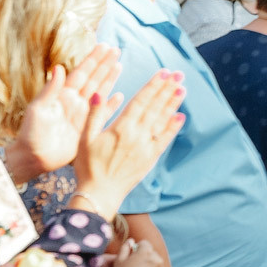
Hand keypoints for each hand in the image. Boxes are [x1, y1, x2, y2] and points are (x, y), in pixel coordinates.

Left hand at [2, 44, 121, 181]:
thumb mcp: (38, 108)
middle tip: (116, 49)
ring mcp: (82, 114)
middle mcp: (74, 101)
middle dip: (104, 64)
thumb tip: (59, 67)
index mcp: (62, 94)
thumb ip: (51, 88)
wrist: (34, 157)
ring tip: (119, 64)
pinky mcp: (88, 127)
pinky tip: (120, 96)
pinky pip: (103, 113)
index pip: (81, 73)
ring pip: (100, 91)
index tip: (103, 46)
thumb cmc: (31, 133)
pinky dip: (111, 105)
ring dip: (110, 78)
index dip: (93, 60)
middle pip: (93, 78)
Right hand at [74, 71, 186, 215]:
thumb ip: (94, 115)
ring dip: (172, 103)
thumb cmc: (88, 166)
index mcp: (121, 127)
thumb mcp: (85, 139)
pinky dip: (173, 127)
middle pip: (155, 107)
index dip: (153, 85)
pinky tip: (180, 116)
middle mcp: (137, 135)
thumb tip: (97, 93)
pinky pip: (164, 140)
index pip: (141, 100)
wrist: (99, 194)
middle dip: (166, 89)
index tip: (163, 72)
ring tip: (182, 88)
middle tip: (178, 74)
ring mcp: (146, 147)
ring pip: (162, 120)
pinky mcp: (150, 158)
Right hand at [107, 238, 167, 266]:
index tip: (132, 256)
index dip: (137, 249)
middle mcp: (157, 260)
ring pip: (156, 265)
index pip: (144, 243)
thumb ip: (125, 248)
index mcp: (146, 252)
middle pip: (152, 254)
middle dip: (145, 258)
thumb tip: (131, 241)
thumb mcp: (119, 260)